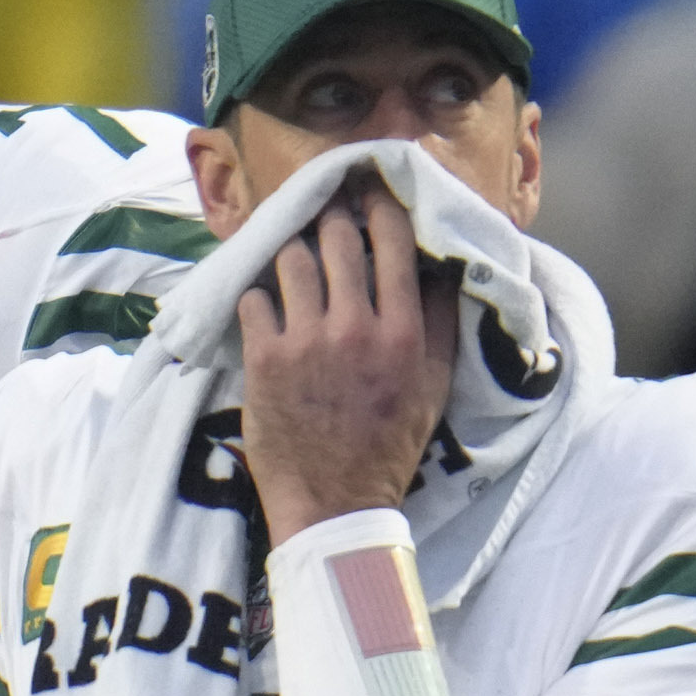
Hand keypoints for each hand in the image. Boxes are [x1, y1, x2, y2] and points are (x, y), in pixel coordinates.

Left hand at [239, 182, 458, 544]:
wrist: (336, 503)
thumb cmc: (389, 446)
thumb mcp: (433, 386)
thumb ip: (439, 323)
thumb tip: (440, 266)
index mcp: (402, 332)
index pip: (391, 241)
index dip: (379, 205)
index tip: (370, 191)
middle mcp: (354, 328)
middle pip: (337, 238)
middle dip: (331, 217)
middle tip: (326, 213)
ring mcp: (306, 341)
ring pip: (291, 259)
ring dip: (293, 251)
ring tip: (295, 256)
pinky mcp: (264, 359)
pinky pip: (255, 297)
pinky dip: (260, 295)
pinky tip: (268, 305)